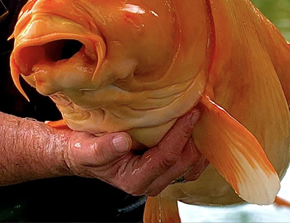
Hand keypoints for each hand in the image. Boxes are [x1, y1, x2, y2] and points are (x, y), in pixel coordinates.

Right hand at [62, 107, 206, 195]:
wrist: (85, 152)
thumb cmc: (85, 150)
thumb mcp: (86, 149)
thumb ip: (101, 149)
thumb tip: (122, 142)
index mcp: (134, 179)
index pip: (166, 158)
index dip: (181, 135)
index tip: (191, 112)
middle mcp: (151, 181)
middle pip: (184, 162)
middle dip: (195, 137)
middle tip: (202, 108)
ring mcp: (161, 175)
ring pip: (191, 164)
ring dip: (200, 141)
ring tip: (204, 115)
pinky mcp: (167, 166)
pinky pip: (190, 160)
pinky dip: (197, 142)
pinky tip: (197, 124)